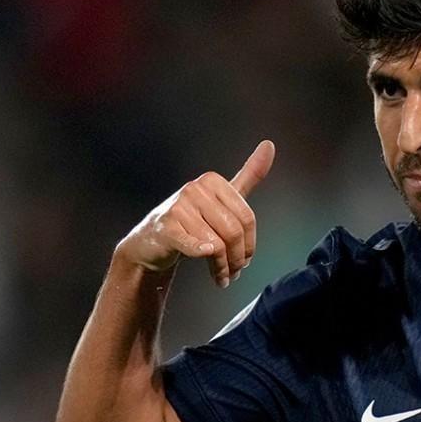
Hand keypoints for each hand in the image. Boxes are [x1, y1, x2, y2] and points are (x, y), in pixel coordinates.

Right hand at [116, 140, 274, 287]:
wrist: (150, 242)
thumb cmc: (192, 221)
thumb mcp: (222, 198)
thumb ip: (248, 176)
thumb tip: (270, 145)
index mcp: (213, 181)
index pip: (247, 218)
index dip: (250, 244)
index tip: (246, 259)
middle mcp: (195, 189)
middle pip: (234, 232)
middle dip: (237, 258)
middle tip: (235, 273)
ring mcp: (178, 207)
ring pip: (217, 245)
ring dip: (223, 268)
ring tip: (222, 277)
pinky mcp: (166, 227)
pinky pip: (197, 247)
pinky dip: (207, 260)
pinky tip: (213, 272)